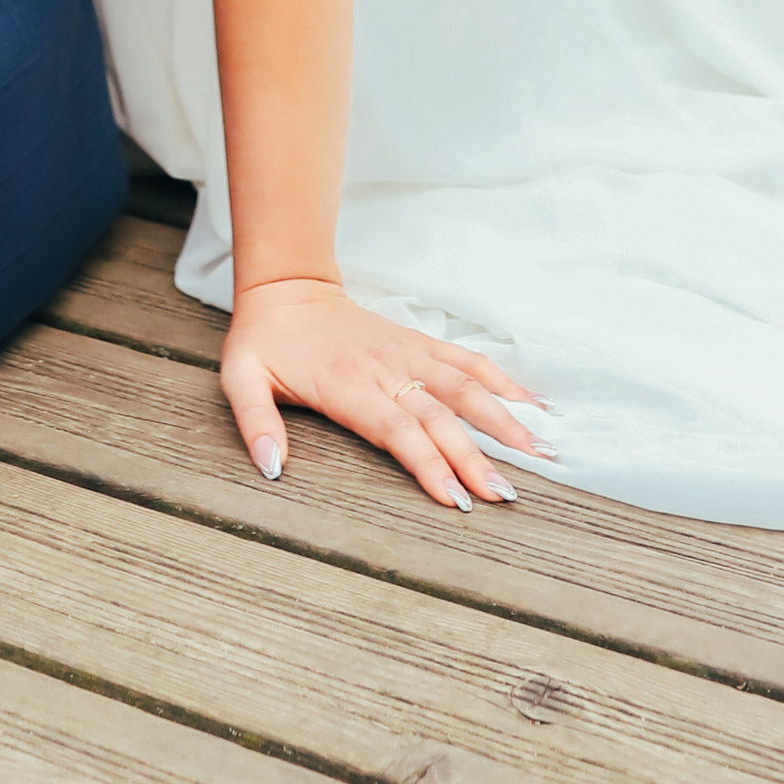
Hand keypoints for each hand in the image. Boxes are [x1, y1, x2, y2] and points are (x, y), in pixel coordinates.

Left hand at [220, 275, 550, 509]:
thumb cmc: (265, 339)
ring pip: (465, 385)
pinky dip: (501, 380)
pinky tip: (533, 402)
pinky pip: (466, 360)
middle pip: (440, 415)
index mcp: (348, 384)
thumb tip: (272, 467)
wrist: (287, 285)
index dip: (429, 463)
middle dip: (476, 456)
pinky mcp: (418, 343)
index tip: (457, 499)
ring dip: (504, 418)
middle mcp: (386, 369)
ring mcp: (407, 353)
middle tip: (508, 495)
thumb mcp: (240, 378)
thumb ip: (255, 422)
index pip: (398, 429)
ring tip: (542, 449)